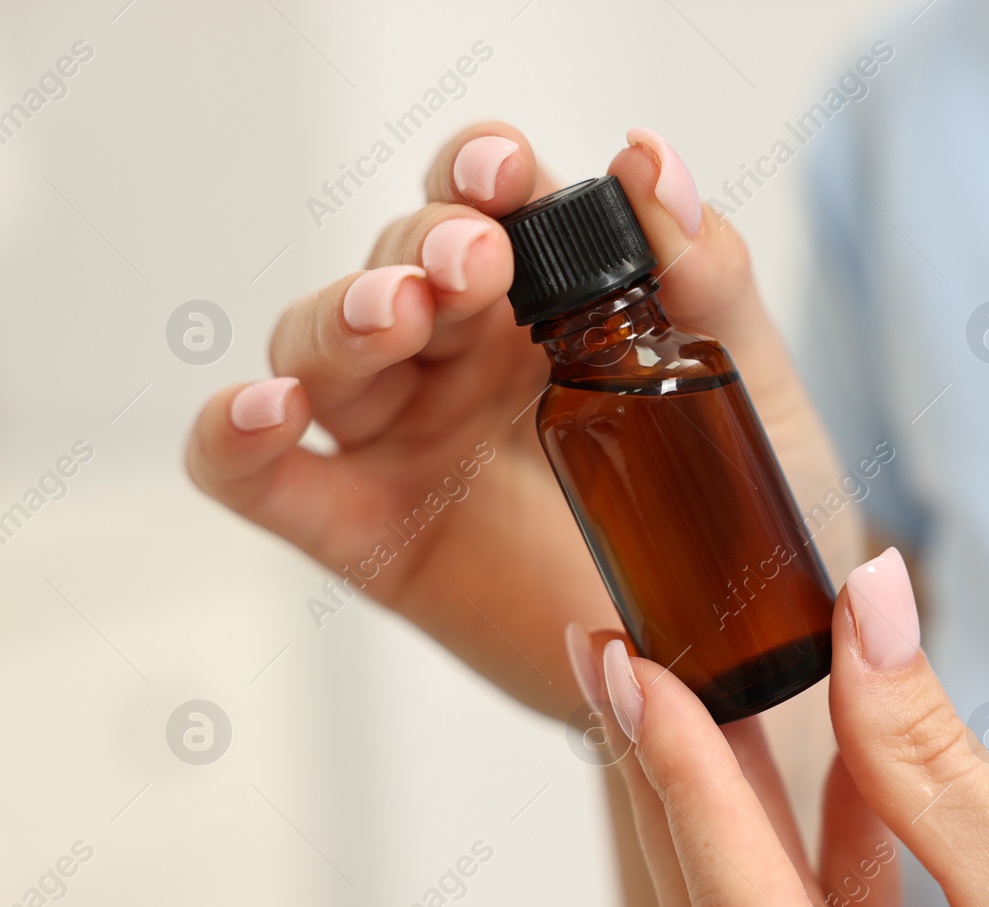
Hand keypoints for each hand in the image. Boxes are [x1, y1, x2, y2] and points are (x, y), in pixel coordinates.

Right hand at [186, 123, 849, 715]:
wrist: (730, 651)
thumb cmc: (740, 505)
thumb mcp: (742, 380)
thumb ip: (706, 276)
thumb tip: (647, 162)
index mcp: (544, 300)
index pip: (482, 203)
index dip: (478, 172)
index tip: (508, 178)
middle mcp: (462, 357)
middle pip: (395, 264)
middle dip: (420, 245)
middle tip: (473, 261)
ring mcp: (407, 440)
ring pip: (320, 348)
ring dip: (342, 315)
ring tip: (398, 313)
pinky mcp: (367, 531)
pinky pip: (263, 479)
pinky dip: (235, 436)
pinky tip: (266, 410)